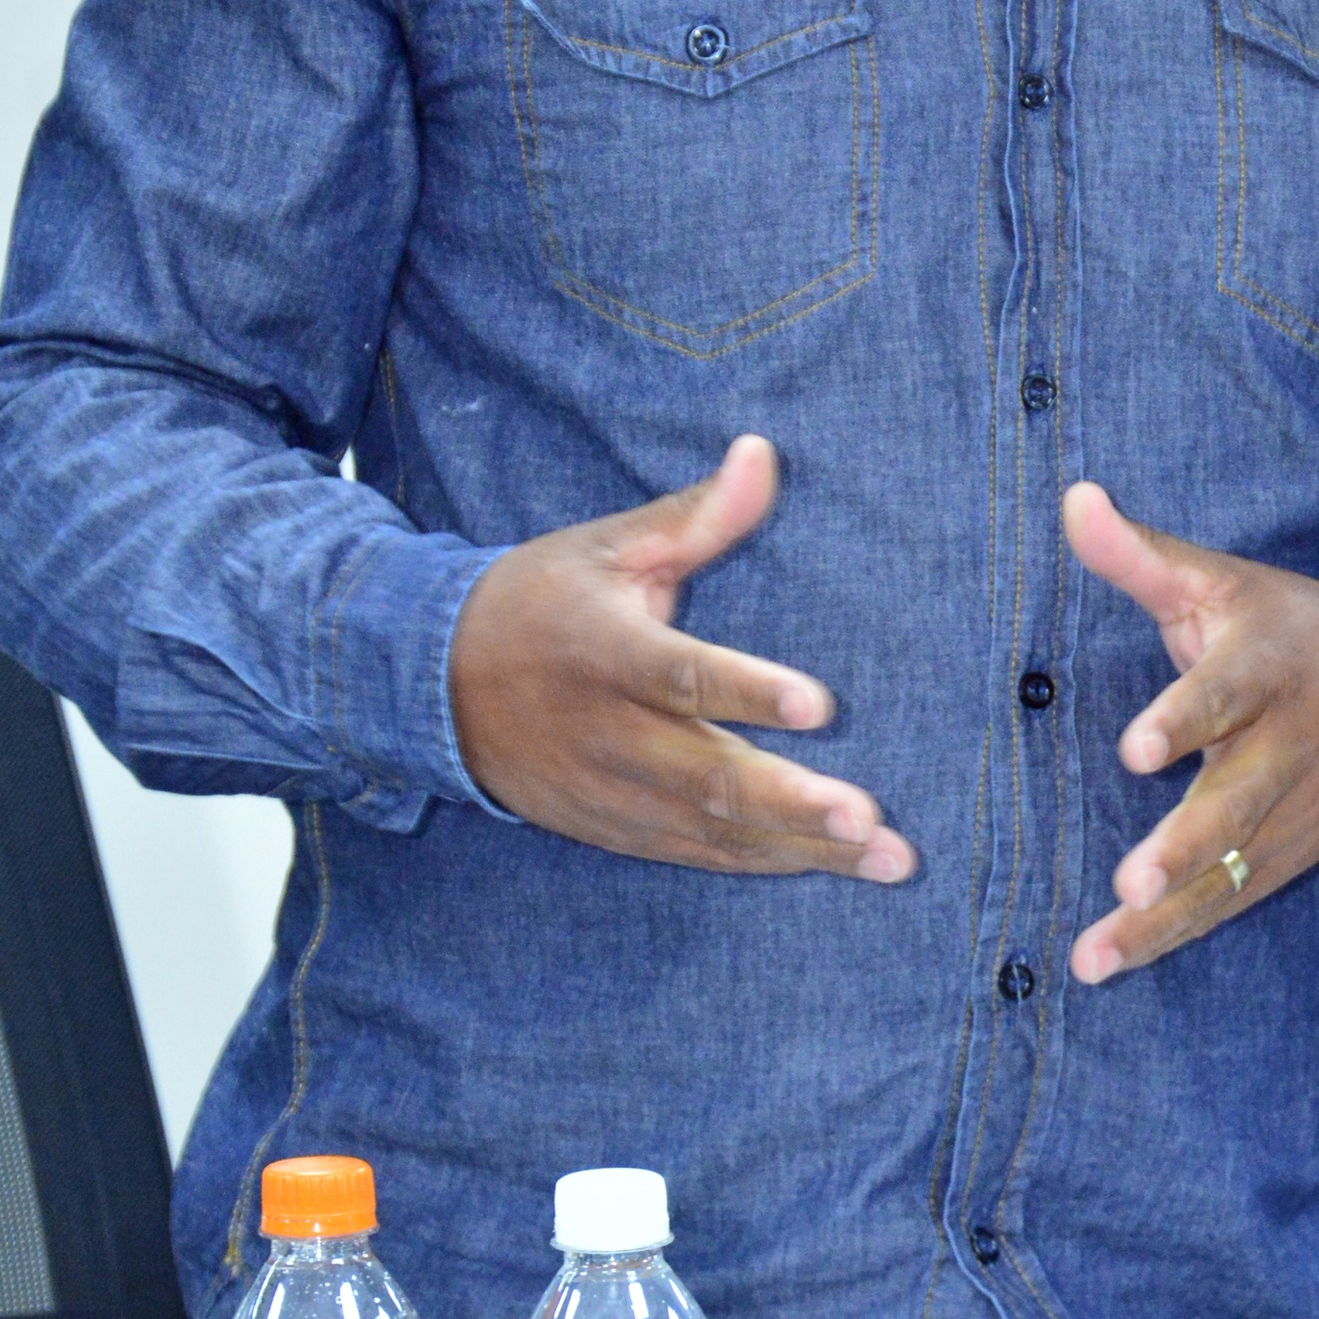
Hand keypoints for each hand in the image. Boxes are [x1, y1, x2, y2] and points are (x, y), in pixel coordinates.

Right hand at [447, 435, 914, 880]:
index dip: (748, 691)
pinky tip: (830, 866)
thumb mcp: (609, 547)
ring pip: (712, 831)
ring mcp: (608, 792)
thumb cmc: (539, 602)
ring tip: (884, 859)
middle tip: (866, 818)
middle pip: (704, 776)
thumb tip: (764, 452)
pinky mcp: (613, 829)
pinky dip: (764, 864)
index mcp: (603, 651)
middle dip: (791, 802)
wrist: (434, 687)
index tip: (818, 705)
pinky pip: (696, 855)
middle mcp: (606, 732)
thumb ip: (697, 514)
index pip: (680, 673)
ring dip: (800, 848)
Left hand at [1061, 481, 1318, 984]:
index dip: (1184, 718)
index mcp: (1263, 666)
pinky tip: (1116, 960)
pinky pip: (1235, 899)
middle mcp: (1285, 743)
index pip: (1224, 691)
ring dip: (1168, 914)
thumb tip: (1074, 499)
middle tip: (1131, 879)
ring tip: (1098, 952)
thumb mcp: (1219, 579)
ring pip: (1234, 868)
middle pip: (1238, 799)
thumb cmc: (1284, 627)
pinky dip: (1179, 932)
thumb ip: (1140, 553)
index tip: (1136, 748)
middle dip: (1187, 843)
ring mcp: (1296, 806)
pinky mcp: (1295, 852)